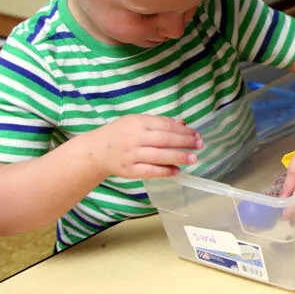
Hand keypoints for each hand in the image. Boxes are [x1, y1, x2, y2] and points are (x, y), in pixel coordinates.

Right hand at [87, 115, 201, 179]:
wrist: (95, 151)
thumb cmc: (120, 133)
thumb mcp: (136, 122)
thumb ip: (159, 123)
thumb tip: (183, 124)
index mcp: (137, 123)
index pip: (165, 126)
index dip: (183, 131)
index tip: (197, 135)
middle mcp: (134, 138)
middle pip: (164, 140)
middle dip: (185, 143)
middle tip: (200, 145)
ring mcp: (131, 155)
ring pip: (159, 156)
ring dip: (179, 157)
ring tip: (194, 159)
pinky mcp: (129, 170)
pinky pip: (150, 171)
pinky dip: (165, 171)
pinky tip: (177, 171)